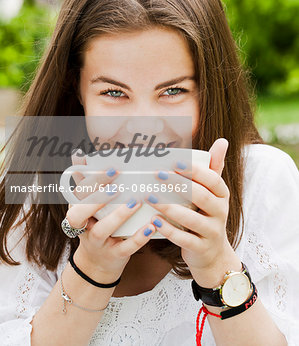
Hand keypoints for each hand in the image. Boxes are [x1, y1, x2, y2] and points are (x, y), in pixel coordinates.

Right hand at [65, 150, 156, 280]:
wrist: (99, 263)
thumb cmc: (97, 224)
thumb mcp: (89, 205)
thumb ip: (86, 181)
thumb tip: (79, 154)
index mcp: (77, 209)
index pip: (79, 194)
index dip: (93, 181)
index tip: (113, 169)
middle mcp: (83, 227)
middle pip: (80, 214)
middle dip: (97, 198)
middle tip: (117, 186)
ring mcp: (97, 243)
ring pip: (102, 230)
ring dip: (119, 216)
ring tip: (136, 203)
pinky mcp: (113, 256)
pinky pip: (124, 248)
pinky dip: (138, 237)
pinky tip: (151, 226)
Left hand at [144, 138, 241, 286]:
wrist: (213, 253)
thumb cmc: (207, 214)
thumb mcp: (213, 192)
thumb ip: (214, 167)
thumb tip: (222, 140)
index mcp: (223, 195)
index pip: (212, 179)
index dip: (194, 170)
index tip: (174, 161)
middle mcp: (221, 212)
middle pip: (202, 197)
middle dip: (179, 185)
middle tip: (157, 175)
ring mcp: (212, 232)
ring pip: (192, 219)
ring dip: (169, 207)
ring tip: (150, 197)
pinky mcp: (201, 248)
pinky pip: (184, 239)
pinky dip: (169, 230)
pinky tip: (154, 221)